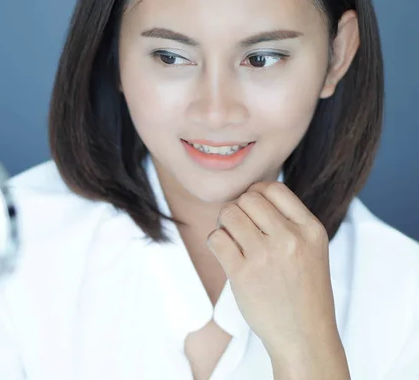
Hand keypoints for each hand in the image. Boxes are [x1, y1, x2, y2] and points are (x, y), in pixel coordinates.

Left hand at [206, 182, 347, 373]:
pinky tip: (225, 254)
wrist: (305, 337)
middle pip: (247, 198)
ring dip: (224, 224)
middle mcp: (290, 238)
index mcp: (311, 229)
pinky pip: (216, 238)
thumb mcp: (311, 249)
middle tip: (239, 228)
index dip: (256, 194)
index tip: (252, 210)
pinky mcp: (243, 274)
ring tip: (232, 240)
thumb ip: (288, 221)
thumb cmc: (303, 291)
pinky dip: (215, 242)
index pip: (273, 188)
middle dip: (238, 209)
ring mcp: (265, 256)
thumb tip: (250, 193)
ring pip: (228, 213)